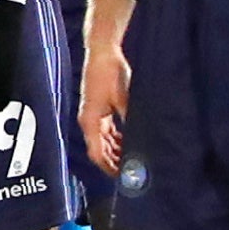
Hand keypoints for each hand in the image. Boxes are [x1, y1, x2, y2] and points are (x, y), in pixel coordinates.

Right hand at [80, 45, 129, 177]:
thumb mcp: (124, 100)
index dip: (110, 167)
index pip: (97, 153)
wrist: (103, 52)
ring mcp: (92, 115)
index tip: (123, 177)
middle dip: (114, 161)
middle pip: (99, 150)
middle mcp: (88, 121)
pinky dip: (116, 139)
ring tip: (133, 158)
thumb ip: (130, 122)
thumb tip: (141, 140)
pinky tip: (129, 142)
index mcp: (90, 121)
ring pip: (103, 141)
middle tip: (132, 170)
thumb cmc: (110, 73)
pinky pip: (106, 131)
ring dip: (116, 150)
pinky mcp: (98, 109)